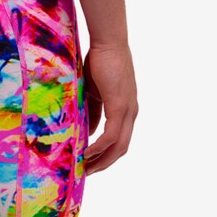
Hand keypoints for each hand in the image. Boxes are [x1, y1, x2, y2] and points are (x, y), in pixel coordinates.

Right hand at [83, 41, 137, 173]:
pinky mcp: (120, 106)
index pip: (120, 139)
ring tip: (85, 168)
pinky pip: (111, 135)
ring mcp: (127, 110)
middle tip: (87, 173)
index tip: (90, 162)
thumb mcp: (94, 92)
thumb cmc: (101, 61)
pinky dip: (99, 147)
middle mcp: (131, 113)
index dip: (107, 154)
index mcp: (126, 109)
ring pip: (119, 146)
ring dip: (102, 159)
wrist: (108, 43)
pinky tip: (86, 152)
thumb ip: (93, 111)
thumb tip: (87, 131)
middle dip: (104, 163)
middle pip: (122, 148)